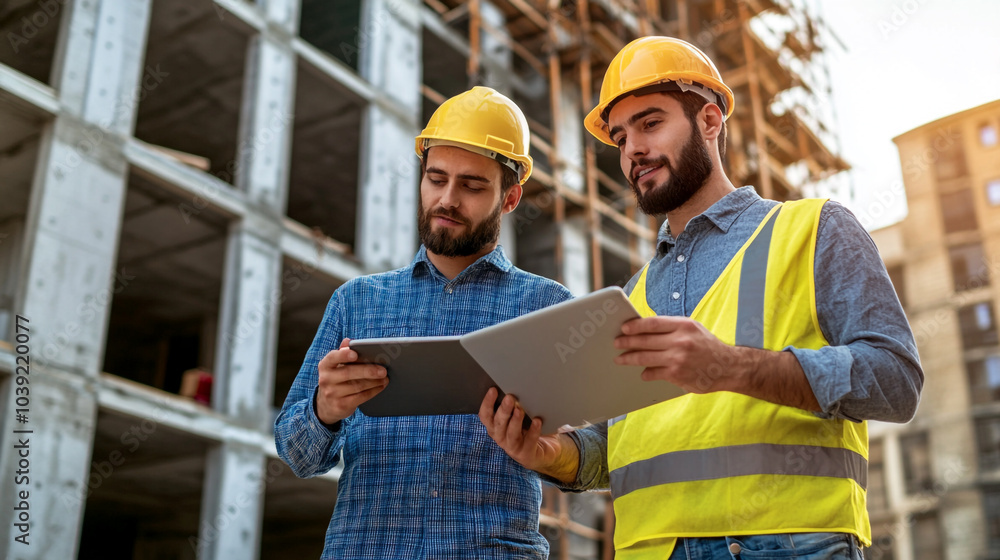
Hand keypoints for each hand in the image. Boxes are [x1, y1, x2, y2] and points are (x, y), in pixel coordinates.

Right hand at [315, 338, 387, 423]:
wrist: (327, 405)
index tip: (355, 354)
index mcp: (325, 365)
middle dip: (368, 370)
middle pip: (349, 373)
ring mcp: (332, 394)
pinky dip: (373, 391)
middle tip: (383, 369)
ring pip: (357, 386)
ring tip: (385, 377)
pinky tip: (381, 386)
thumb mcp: (336, 366)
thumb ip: (343, 353)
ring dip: (374, 381)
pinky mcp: (340, 405)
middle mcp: (326, 379)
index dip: (343, 355)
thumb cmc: (336, 379)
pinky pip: (360, 397)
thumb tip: (349, 341)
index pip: (333, 357)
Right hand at [478, 388, 578, 482]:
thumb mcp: (519, 417)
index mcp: (495, 427)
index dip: (487, 403)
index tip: (493, 389)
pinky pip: (529, 442)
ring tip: (520, 409)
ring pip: (511, 434)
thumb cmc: (528, 429)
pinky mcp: (526, 454)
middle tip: (510, 398)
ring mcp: (513, 448)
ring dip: (515, 421)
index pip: (485, 416)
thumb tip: (516, 385)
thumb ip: (515, 405)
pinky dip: (533, 431)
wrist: (544, 451)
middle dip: (503, 410)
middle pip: (498, 424)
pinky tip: (537, 421)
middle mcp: (501, 438)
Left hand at [613, 316, 819, 410]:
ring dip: (630, 358)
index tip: (624, 327)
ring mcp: (678, 358)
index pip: (653, 323)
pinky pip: (654, 373)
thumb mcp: (693, 329)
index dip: (635, 325)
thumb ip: (671, 328)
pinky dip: (646, 373)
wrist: (729, 367)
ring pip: (645, 357)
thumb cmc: (707, 346)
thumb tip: (644, 329)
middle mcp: (680, 340)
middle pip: (645, 340)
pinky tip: (643, 373)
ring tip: (620, 358)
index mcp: (683, 325)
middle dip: (627, 342)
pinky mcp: (677, 374)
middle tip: (616, 343)